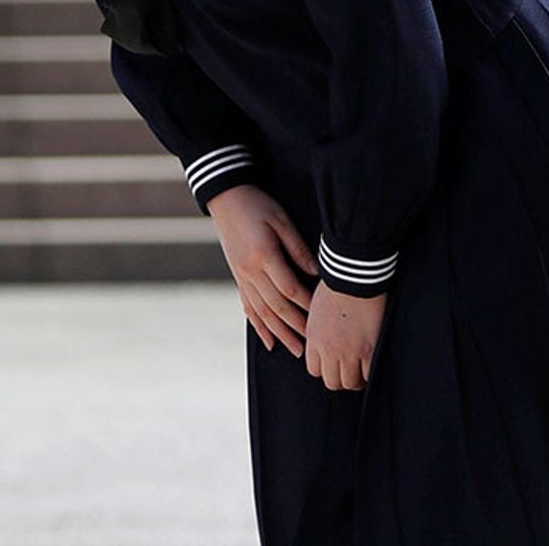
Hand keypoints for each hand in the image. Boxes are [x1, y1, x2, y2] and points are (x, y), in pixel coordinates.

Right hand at [208, 186, 319, 358]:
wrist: (225, 198)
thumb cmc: (256, 204)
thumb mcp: (281, 220)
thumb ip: (298, 248)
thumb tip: (316, 273)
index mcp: (264, 256)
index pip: (291, 289)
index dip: (308, 305)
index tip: (323, 319)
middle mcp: (251, 272)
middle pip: (277, 307)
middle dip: (297, 328)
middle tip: (313, 346)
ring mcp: (242, 277)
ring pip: (263, 313)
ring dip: (280, 334)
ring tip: (295, 350)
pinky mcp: (238, 277)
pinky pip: (248, 307)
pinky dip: (259, 326)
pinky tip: (268, 341)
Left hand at [305, 283, 385, 391]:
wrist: (354, 277)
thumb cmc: (336, 286)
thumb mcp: (316, 311)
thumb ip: (317, 331)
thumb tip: (321, 343)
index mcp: (314, 339)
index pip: (314, 370)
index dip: (325, 369)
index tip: (333, 365)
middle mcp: (329, 350)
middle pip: (332, 381)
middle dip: (340, 379)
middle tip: (349, 372)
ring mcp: (350, 352)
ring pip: (350, 383)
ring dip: (357, 380)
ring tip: (362, 372)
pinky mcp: (369, 349)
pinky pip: (369, 375)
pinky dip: (371, 374)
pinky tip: (373, 365)